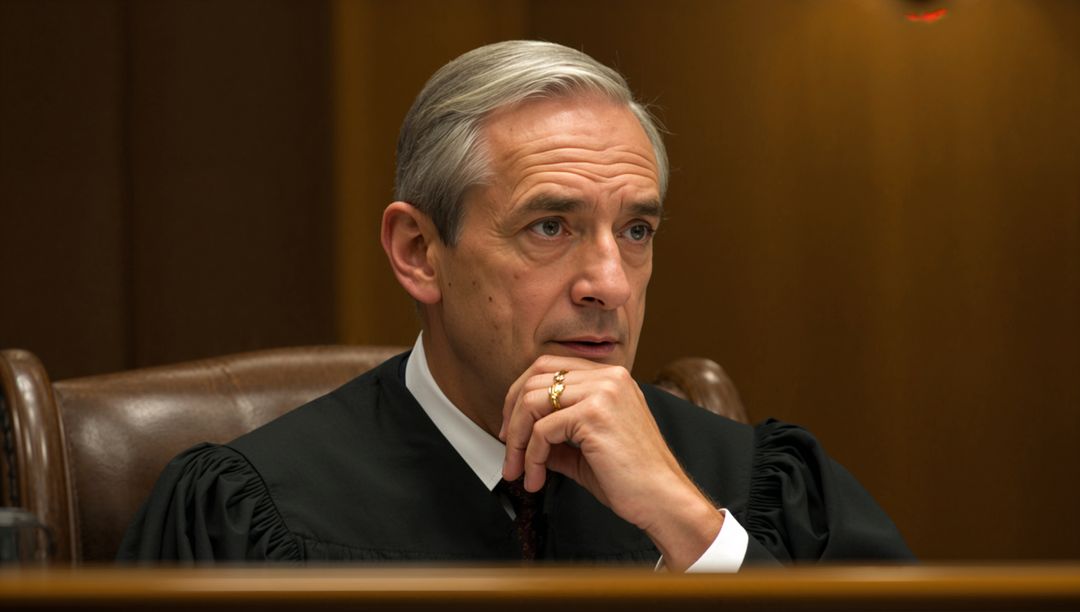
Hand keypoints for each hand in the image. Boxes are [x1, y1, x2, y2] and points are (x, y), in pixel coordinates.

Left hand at [499, 355, 724, 570]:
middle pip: (536, 376)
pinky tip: (537, 478)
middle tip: (509, 449)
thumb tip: (523, 438)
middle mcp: (609, 377)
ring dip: (517, 440)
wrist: (664, 501)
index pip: (550, 366)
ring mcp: (603, 391)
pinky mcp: (595, 414)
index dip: (521, 395)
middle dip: (512, 414)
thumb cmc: (632, 480)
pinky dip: (531, 457)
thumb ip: (556, 438)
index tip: (512, 429)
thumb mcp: (585, 451)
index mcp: (611, 379)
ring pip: (533, 401)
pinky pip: (542, 430)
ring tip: (518, 470)